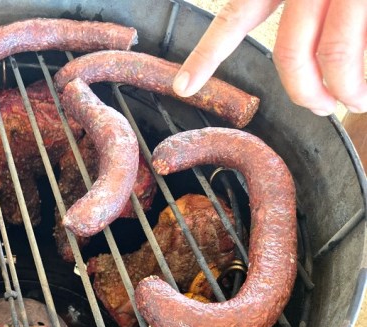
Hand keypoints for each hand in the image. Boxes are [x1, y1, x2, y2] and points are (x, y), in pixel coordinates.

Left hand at [173, 0, 366, 115]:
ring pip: (336, 51)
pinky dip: (365, 68)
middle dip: (305, 93)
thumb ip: (298, 3)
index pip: (235, 17)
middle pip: (291, 51)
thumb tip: (301, 49)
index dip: (208, 54)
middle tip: (320, 108)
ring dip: (345, 88)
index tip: (184, 86)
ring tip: (355, 100)